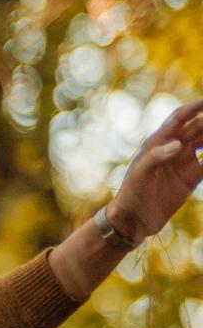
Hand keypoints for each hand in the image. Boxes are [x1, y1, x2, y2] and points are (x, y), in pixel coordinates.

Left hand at [107, 98, 202, 243]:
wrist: (133, 220)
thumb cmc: (130, 195)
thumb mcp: (139, 175)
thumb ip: (155, 157)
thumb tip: (177, 143)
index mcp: (157, 143)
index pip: (179, 119)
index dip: (194, 108)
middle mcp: (172, 149)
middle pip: (197, 128)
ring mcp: (183, 162)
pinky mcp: (191, 177)